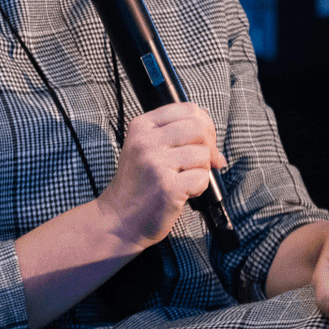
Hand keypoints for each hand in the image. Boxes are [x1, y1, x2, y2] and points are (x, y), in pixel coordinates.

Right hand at [95, 102, 226, 249]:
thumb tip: (206, 115)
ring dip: (203, 169)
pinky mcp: (168, 188)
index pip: (187, 109)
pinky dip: (200, 187)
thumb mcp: (144, 146)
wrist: (119, 219)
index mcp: (142, 126)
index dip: (204, 123)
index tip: (204, 140)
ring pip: (203, 153)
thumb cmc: (136, 184)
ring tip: (187, 179)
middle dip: (210, 144)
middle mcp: (147, 142)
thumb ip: (172, 129)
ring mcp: (157, 164)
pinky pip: (202, 178)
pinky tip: (185, 192)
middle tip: (205, 160)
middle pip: (198, 128)